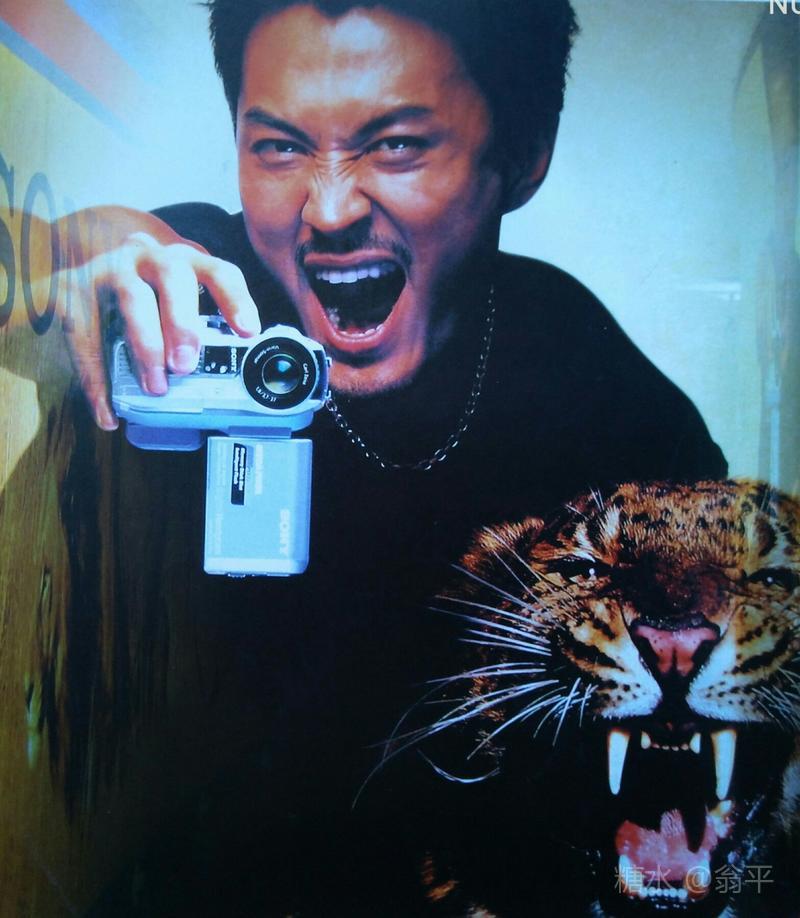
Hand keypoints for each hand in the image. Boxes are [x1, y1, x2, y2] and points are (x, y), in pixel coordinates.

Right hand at [59, 226, 261, 429]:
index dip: (235, 300)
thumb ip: (203, 331)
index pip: (218, 271)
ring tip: (155, 385)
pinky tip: (108, 413)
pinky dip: (97, 381)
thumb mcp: (177, 302)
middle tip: (186, 365)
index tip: (248, 332)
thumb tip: (229, 385)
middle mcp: (149, 257)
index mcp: (184, 262)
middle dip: (183, 323)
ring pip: (133, 299)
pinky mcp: (73, 289)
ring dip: (147, 345)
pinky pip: (85, 337)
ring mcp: (110, 269)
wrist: (79, 268)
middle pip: (173, 277)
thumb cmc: (147, 297)